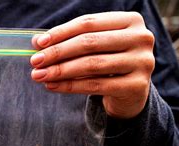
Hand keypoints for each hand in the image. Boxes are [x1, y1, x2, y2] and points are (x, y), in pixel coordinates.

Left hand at [30, 12, 154, 118]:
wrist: (134, 92)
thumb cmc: (112, 62)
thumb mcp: (98, 46)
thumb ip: (73, 40)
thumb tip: (38, 42)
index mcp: (132, 20)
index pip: (89, 23)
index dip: (61, 32)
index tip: (38, 43)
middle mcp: (142, 38)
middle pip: (90, 43)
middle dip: (58, 52)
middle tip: (35, 61)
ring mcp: (143, 62)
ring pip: (92, 65)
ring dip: (61, 71)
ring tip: (40, 75)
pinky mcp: (138, 86)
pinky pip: (97, 85)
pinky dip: (71, 86)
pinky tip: (54, 86)